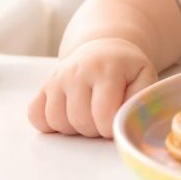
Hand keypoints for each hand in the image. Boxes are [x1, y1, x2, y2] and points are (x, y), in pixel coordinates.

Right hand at [28, 38, 157, 137]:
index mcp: (106, 70)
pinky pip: (36, 116)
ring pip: (56, 121)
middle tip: (103, 117)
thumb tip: (125, 119)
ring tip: (88, 114)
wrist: (102, 50)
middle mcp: (77, 71)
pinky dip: (50, 123)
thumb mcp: (144, 76)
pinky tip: (68, 114)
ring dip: (73, 128)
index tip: (115, 122)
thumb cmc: (125, 69)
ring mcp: (57, 78)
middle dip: (94, 129)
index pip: (103, 114)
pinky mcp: (43, 86)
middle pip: (80, 121)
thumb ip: (140, 97)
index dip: (110, 127)